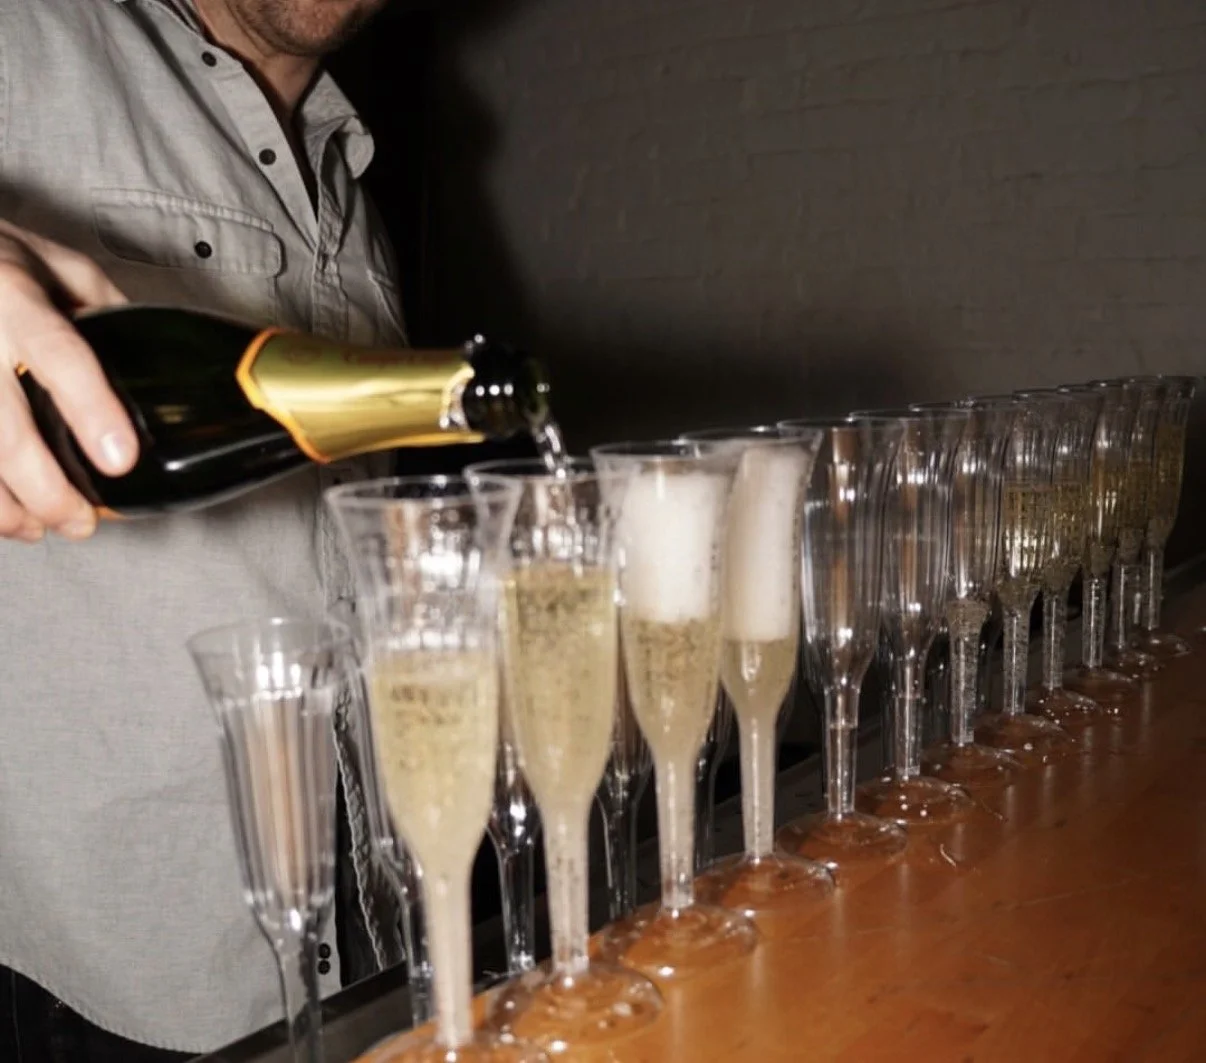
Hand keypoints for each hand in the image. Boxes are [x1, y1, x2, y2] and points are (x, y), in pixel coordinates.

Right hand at [0, 220, 135, 541]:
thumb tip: (163, 364)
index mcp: (16, 294)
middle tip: (83, 522)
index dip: (90, 410)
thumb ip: (106, 310)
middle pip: (3, 429)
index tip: (121, 460)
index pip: (59, 355)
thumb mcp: (58, 263)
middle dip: (46, 489)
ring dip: (3, 506)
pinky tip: (1, 517)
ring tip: (40, 529)